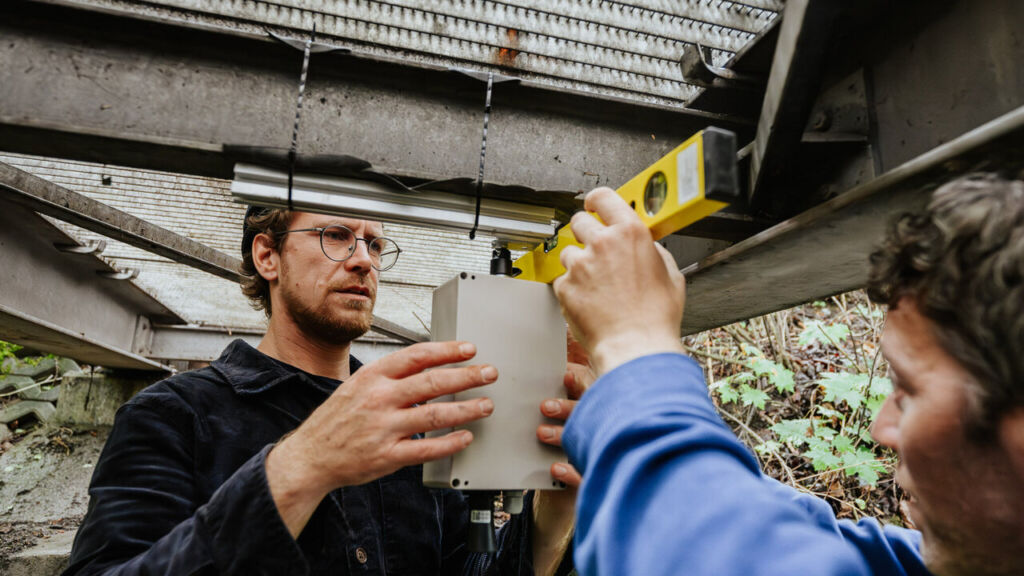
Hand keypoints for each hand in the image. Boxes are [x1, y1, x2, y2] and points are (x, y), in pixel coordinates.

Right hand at [266, 341, 495, 536]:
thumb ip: (390, 377)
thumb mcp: (357, 385)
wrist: (310, 456)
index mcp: (372, 377)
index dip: (447, 351)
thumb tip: (428, 366)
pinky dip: (450, 443)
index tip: (470, 349)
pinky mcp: (387, 456)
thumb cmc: (336, 420)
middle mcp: (379, 399)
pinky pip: (426, 449)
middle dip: (467, 376)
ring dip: (467, 409)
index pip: (417, 356)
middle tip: (489, 373)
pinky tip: (465, 437)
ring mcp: (384, 428)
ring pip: (435, 415)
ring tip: (486, 405)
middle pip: (432, 382)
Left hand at [537, 330, 591, 487]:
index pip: (592, 390)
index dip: (578, 382)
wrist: (600, 465)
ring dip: (562, 436)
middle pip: (589, 414)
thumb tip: (560, 348)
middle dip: (566, 409)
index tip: (564, 376)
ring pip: (586, 442)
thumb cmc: (588, 421)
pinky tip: (555, 467)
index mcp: (603, 401)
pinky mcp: (597, 473)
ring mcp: (603, 449)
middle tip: (544, 406)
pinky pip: (586, 475)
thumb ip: (575, 377)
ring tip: (542, 432)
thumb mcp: (583, 395)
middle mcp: (605, 423)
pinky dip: (570, 472)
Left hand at [552, 187, 685, 374]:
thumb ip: (652, 250)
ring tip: (598, 285)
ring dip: (579, 264)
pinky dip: (573, 289)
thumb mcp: (669, 274)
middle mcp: (603, 243)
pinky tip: (591, 301)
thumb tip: (646, 244)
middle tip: (596, 251)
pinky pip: (563, 280)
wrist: (636, 346)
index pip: (604, 197)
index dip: (596, 200)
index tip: (593, 205)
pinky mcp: (565, 286)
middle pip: (579, 222)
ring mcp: (581, 264)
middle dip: (586, 234)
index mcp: (631, 233)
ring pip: (569, 252)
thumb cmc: (655, 317)